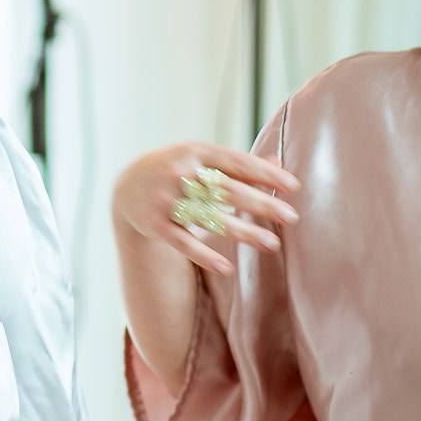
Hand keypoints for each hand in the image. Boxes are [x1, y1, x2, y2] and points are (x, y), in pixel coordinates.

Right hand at [112, 142, 299, 277]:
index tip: (293, 187)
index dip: (265, 174)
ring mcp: (166, 199)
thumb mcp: (201, 158)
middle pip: (227, 190)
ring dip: (243, 232)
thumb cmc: (177, 170)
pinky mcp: (155, 224)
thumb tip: (279, 163)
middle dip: (261, 204)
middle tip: (292, 217)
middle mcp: (180, 172)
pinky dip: (205, 256)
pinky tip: (228, 268)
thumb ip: (237, 164)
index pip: (237, 162)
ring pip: (210, 218)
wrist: (127, 186)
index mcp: (196, 151)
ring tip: (272, 243)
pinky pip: (184, 243)